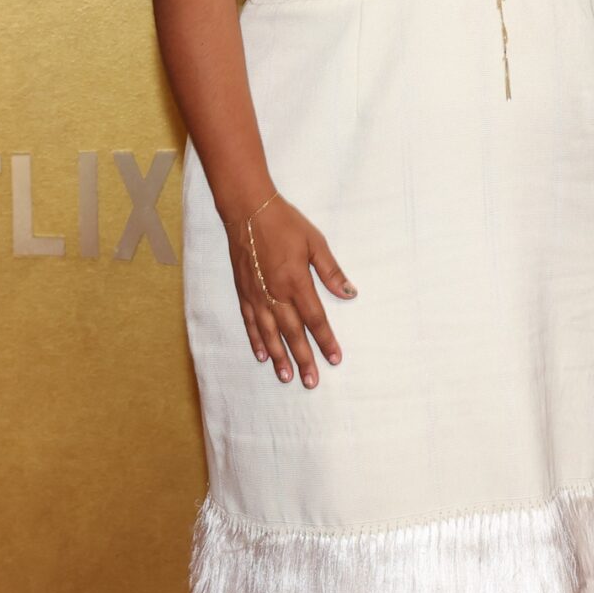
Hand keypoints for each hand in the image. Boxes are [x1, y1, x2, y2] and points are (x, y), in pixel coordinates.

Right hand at [228, 195, 356, 387]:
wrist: (248, 210)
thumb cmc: (285, 223)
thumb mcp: (315, 242)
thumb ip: (331, 271)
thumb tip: (350, 293)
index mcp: (296, 282)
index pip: (315, 319)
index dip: (326, 341)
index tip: (335, 359)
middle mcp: (275, 294)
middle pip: (292, 334)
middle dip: (304, 359)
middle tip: (311, 382)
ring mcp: (257, 295)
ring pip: (269, 333)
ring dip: (279, 357)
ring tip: (287, 377)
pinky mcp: (243, 292)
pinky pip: (250, 322)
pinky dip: (256, 340)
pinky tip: (262, 356)